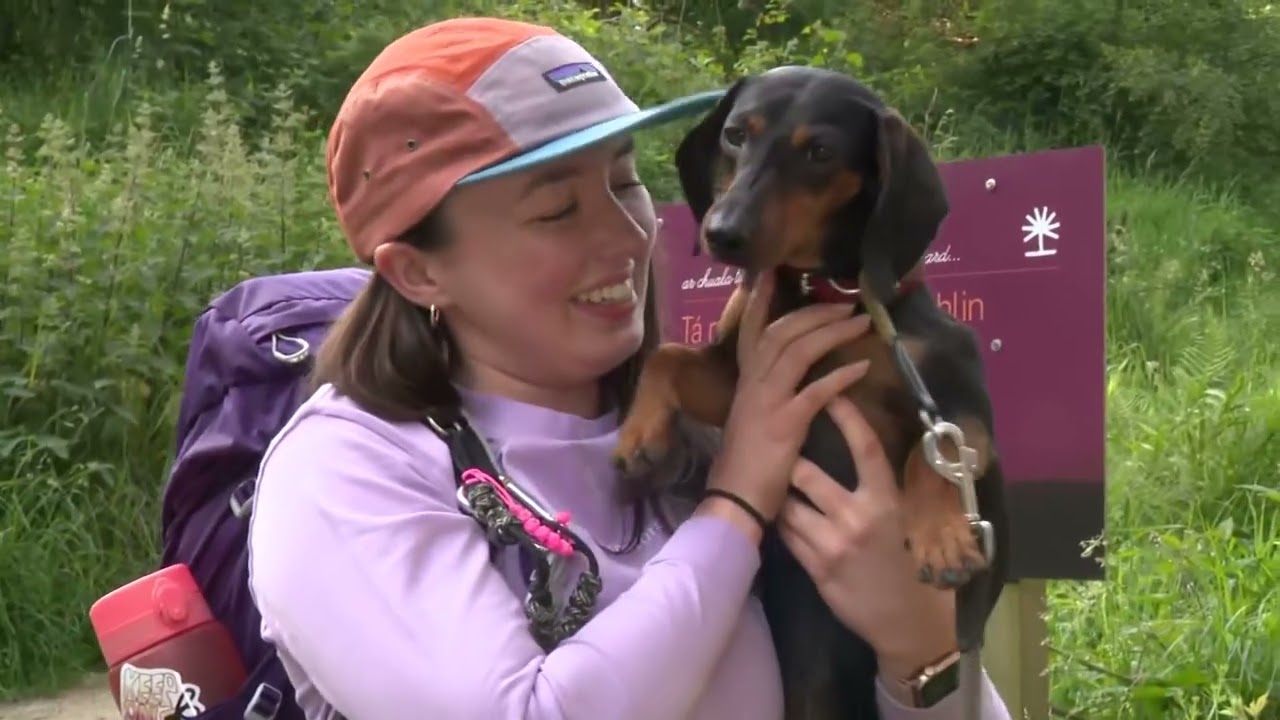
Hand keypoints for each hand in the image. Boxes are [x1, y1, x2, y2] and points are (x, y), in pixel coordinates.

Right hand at [699, 271, 872, 536]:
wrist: (734, 501)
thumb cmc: (745, 467)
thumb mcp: (751, 422)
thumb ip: (766, 398)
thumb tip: (786, 383)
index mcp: (745, 383)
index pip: (751, 332)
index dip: (761, 301)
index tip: (773, 273)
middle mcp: (752, 384)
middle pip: (782, 332)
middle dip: (814, 311)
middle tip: (845, 302)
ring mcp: (767, 401)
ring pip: (798, 351)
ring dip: (831, 332)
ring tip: (859, 322)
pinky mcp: (784, 423)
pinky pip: (816, 391)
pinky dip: (839, 376)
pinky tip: (860, 368)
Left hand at [776, 395, 957, 687]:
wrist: (905, 619)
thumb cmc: (909, 561)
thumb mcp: (905, 517)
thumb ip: (884, 484)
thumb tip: (866, 443)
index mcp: (887, 500)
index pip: (865, 448)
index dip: (846, 416)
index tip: (830, 392)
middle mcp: (859, 518)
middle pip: (807, 473)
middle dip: (791, 458)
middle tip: (782, 445)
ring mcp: (834, 545)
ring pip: (789, 504)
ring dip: (783, 493)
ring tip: (776, 482)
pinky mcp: (816, 568)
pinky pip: (787, 535)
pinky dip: (784, 523)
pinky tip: (784, 516)